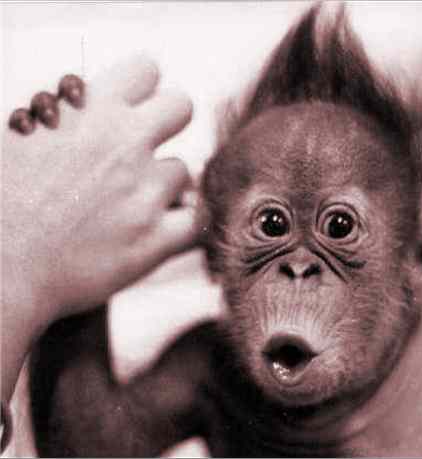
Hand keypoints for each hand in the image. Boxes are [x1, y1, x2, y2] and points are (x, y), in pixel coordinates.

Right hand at [2, 55, 197, 320]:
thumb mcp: (17, 135)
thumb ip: (61, 114)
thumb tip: (78, 99)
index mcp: (88, 109)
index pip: (145, 69)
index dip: (141, 88)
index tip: (131, 107)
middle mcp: (125, 144)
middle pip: (182, 107)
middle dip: (166, 122)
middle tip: (145, 146)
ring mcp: (144, 193)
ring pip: (182, 172)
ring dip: (161, 185)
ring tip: (126, 204)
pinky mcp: (155, 240)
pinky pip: (195, 221)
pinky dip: (181, 226)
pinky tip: (158, 230)